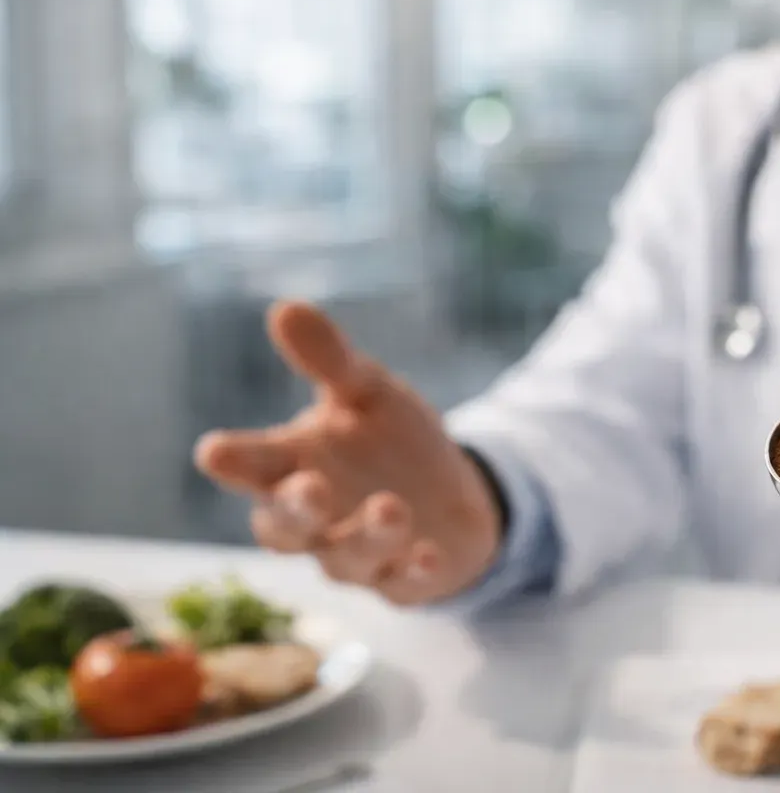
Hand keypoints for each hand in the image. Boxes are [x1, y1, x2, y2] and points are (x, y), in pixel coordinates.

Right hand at [195, 302, 503, 604]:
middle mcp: (317, 519)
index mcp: (294, 466)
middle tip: (309, 487)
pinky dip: (413, 571)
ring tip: (393, 507)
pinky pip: (402, 585)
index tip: (214, 451)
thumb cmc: (389, 441)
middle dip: (295, 510)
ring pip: (345, 559)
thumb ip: (328, 359)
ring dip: (366, 535)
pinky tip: (428, 554)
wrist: (450, 494)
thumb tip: (285, 308)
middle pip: (285, 527)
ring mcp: (357, 555)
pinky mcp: (404, 580)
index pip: (254, 467)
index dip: (235, 462)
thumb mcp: (367, 392)